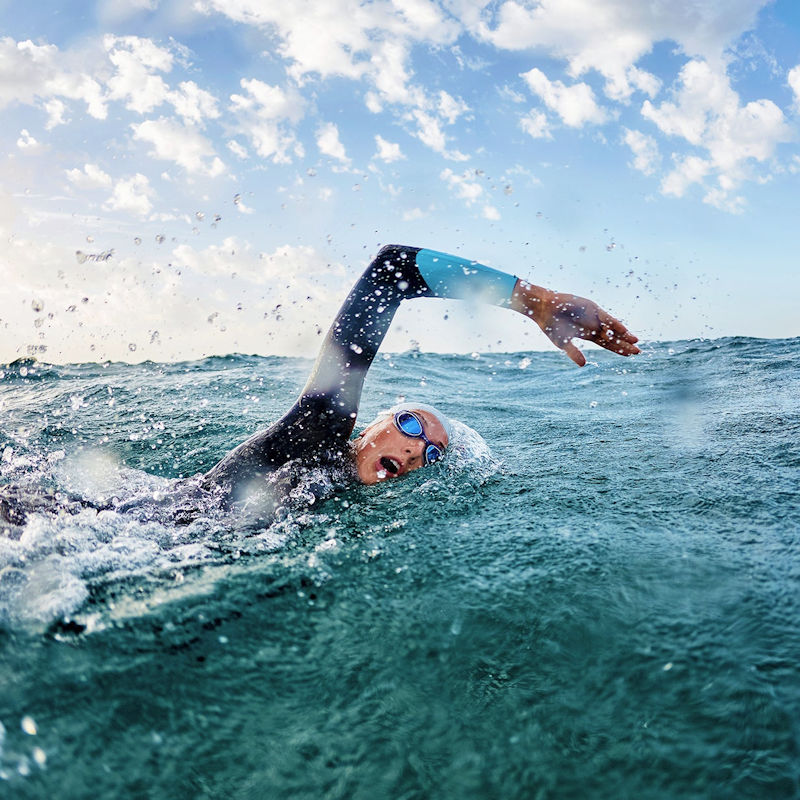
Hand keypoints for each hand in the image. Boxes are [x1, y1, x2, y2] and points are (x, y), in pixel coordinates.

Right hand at [510, 280, 639, 366]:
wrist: (544, 309)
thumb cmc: (551, 326)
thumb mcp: (563, 343)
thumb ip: (574, 353)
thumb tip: (584, 365)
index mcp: (588, 334)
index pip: (607, 344)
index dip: (618, 350)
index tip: (630, 356)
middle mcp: (594, 325)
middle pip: (613, 337)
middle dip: (625, 344)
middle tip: (638, 352)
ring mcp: (594, 316)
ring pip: (613, 328)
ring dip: (624, 335)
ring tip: (636, 342)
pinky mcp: (592, 308)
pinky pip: (607, 318)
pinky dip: (616, 325)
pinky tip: (625, 331)